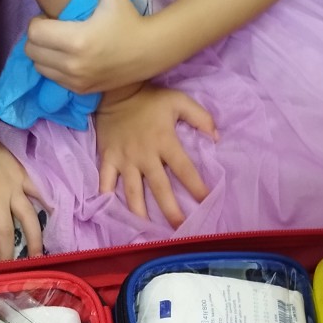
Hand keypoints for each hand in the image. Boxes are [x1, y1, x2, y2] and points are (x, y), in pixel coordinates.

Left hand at [0, 132, 42, 261]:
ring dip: (33, 239)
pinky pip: (38, 192)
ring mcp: (15, 188)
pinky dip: (47, 204)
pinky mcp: (23, 178)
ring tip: (36, 257)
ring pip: (27, 218)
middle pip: (5, 232)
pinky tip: (53, 215)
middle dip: (4, 255)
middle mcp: (0, 198)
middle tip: (5, 271)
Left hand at [25, 0, 164, 94]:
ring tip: (61, 44)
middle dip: (38, 38)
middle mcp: (72, 64)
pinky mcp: (80, 91)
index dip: (39, 22)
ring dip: (44, 55)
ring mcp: (75, 81)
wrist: (150, 52)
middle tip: (55, 30)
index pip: (33, 32)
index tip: (53, 17)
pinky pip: (52, 80)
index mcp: (76, 39)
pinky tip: (70, 57)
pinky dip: (55, 69)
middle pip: (31, 51)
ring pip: (39, 67)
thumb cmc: (129, 19)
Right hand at [93, 82, 215, 226]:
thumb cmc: (150, 99)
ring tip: (145, 231)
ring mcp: (124, 159)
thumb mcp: (179, 101)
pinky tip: (111, 213)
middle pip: (159, 188)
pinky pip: (106, 181)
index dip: (196, 186)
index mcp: (164, 141)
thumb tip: (216, 136)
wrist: (115, 91)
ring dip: (139, 212)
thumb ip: (200, 117)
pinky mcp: (107, 158)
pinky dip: (107, 197)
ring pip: (132, 191)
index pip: (184, 169)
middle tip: (180, 228)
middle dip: (170, 210)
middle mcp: (144, 155)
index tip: (206, 201)